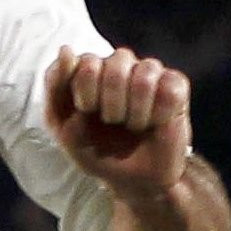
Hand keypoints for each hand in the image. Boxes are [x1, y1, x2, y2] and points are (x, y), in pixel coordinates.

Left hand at [45, 48, 193, 199]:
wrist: (134, 181)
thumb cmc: (98, 153)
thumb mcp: (62, 128)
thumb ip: (54, 88)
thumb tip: (66, 49)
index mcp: (89, 70)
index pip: (86, 61)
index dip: (85, 91)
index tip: (86, 112)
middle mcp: (119, 66)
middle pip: (116, 64)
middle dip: (111, 104)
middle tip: (112, 122)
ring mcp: (149, 73)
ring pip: (145, 74)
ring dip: (136, 112)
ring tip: (133, 125)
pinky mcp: (175, 86)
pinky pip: (170, 88)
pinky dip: (159, 114)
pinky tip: (155, 123)